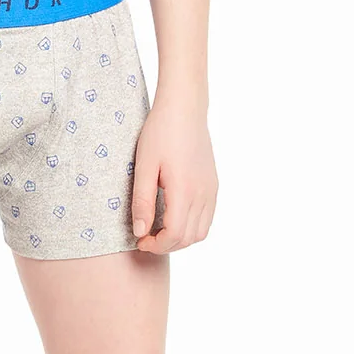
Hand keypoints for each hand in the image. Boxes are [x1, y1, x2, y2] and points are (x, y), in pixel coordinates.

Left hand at [131, 93, 217, 254]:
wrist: (184, 109)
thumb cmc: (160, 133)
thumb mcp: (144, 166)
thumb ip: (142, 201)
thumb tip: (140, 231)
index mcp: (185, 190)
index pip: (175, 235)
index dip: (157, 245)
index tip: (140, 240)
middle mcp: (203, 194)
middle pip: (189, 238)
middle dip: (167, 245)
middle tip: (146, 237)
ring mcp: (211, 190)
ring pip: (201, 231)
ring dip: (180, 238)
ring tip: (159, 229)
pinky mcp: (213, 184)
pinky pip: (207, 217)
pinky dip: (191, 226)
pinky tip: (173, 216)